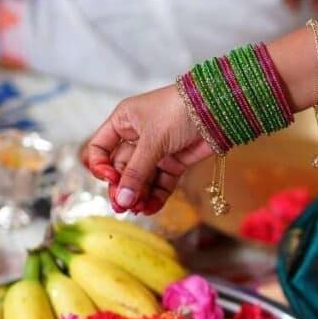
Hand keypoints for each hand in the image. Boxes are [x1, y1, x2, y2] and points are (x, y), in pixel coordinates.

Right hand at [84, 86, 214, 214]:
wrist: (217, 109)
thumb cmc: (179, 111)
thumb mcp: (153, 140)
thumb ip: (136, 172)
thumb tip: (122, 200)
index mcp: (123, 122)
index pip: (100, 149)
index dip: (100, 166)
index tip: (110, 179)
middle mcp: (137, 137)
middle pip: (121, 168)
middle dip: (122, 188)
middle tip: (122, 207)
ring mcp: (156, 151)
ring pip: (141, 179)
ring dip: (138, 195)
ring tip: (138, 210)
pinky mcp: (174, 162)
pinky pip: (160, 184)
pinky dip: (155, 197)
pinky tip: (150, 208)